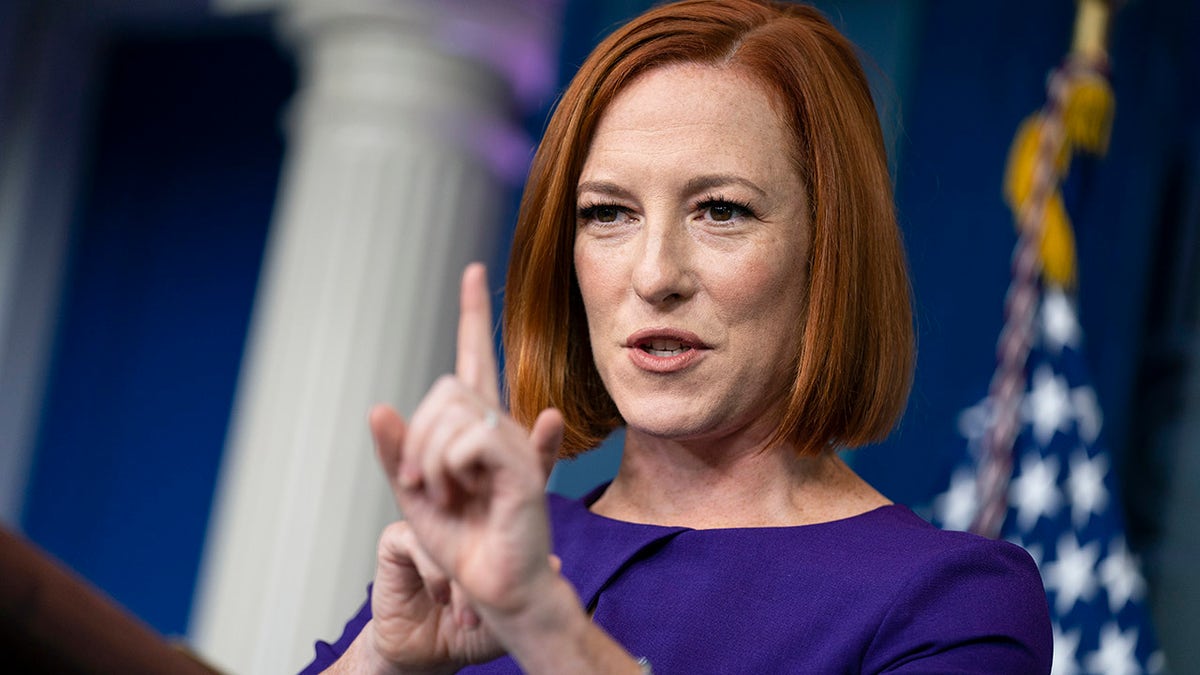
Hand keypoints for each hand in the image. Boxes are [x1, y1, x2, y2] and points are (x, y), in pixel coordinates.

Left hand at [365, 263, 564, 671]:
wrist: (494, 589)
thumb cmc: (462, 544)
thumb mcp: (412, 493)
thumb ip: (397, 451)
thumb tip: (378, 406)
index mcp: (477, 429)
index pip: (475, 358)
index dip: (473, 314)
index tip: (472, 271)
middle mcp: (501, 427)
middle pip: (445, 387)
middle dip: (417, 435)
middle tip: (419, 483)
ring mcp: (516, 444)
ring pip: (452, 410)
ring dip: (429, 460)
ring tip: (445, 497)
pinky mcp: (523, 467)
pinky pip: (469, 438)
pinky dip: (448, 469)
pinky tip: (465, 495)